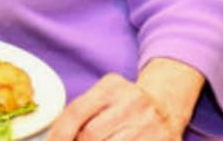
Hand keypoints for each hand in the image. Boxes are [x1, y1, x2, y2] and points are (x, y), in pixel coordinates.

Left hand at [45, 73, 180, 140]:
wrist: (167, 105)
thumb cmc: (124, 104)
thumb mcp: (103, 97)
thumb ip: (81, 113)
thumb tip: (55, 138)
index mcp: (111, 87)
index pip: (75, 112)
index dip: (58, 134)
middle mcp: (132, 103)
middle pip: (90, 135)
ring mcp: (150, 126)